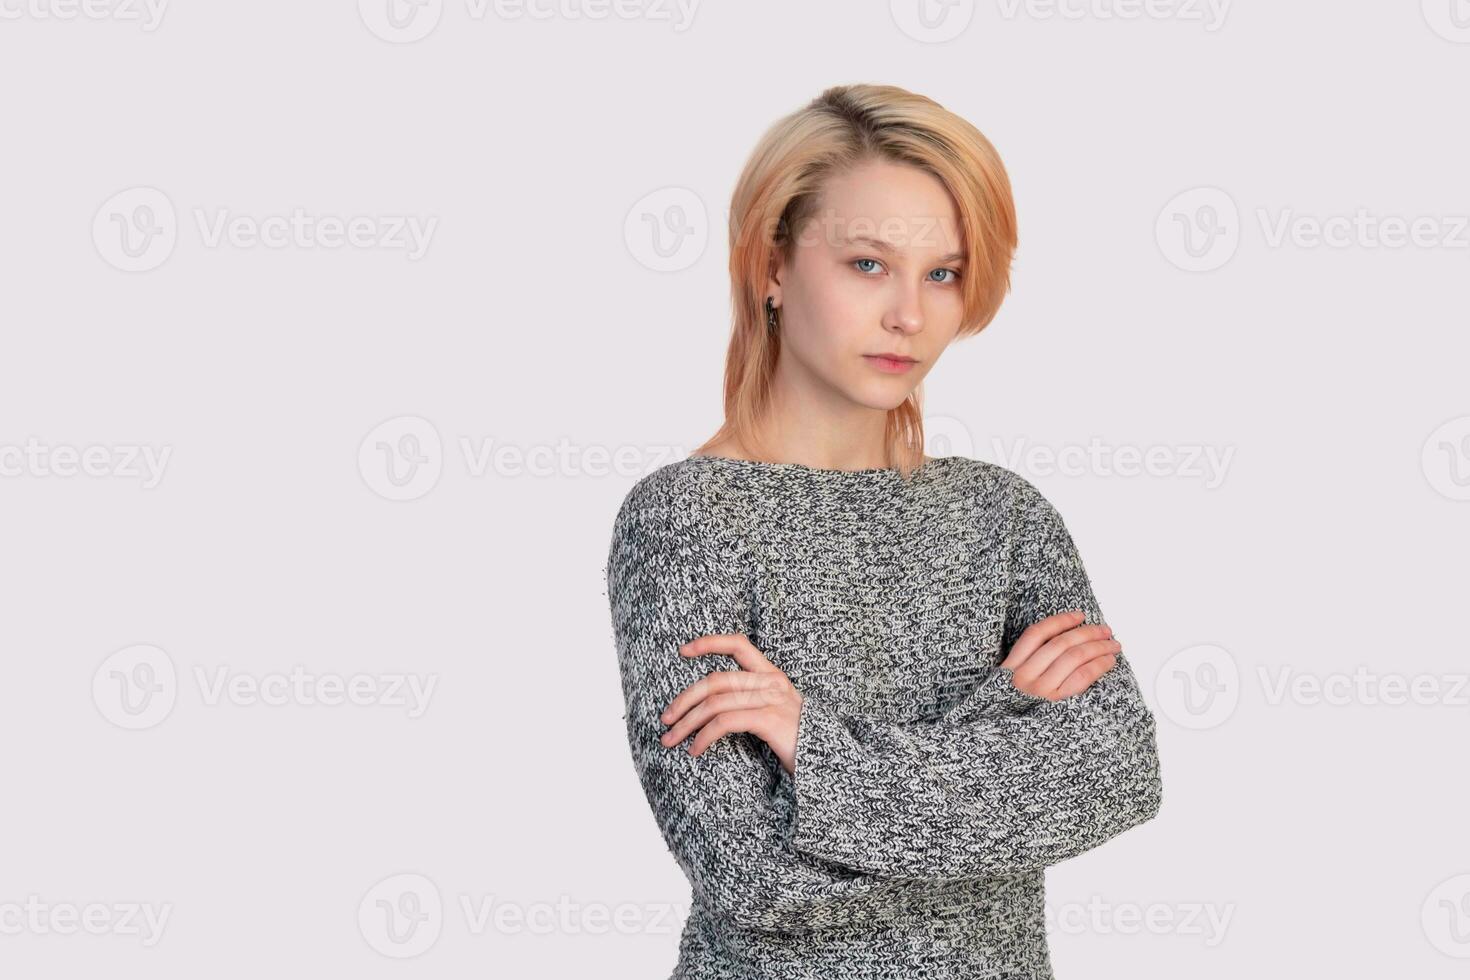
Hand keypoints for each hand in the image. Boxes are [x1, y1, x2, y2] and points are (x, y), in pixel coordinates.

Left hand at [659, 634, 802, 775]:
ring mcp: (772, 699)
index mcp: (772, 675)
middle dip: (684, 700)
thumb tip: (710, 708)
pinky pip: (725, 723)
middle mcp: (771, 682)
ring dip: (687, 723)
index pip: (739, 644)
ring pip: (715, 703)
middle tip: (665, 719)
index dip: (710, 643)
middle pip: (715, 681)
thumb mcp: (776, 713)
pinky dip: (704, 737)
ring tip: (671, 740)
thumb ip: (750, 702)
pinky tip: (695, 750)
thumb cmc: (798, 742)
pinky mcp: (769, 720)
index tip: (683, 650)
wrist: (830, 764)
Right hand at [1002, 610, 1120, 700]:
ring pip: (1074, 657)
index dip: (1060, 621)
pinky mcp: (1058, 705)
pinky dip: (1098, 665)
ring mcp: (1041, 691)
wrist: (1011, 741)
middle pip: (1060, 644)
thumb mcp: (1009, 684)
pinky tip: (1108, 661)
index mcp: (1010, 668)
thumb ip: (1029, 663)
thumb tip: (1067, 640)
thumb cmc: (1016, 709)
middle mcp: (1024, 677)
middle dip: (1087, 632)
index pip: (1036, 634)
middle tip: (1105, 630)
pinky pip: (1082, 677)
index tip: (1079, 615)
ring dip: (1098, 647)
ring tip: (1112, 644)